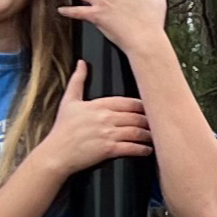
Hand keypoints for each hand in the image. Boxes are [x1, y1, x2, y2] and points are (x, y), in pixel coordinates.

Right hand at [30, 63, 153, 182]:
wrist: (56, 153)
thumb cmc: (62, 129)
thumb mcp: (69, 101)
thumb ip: (78, 80)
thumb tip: (82, 63)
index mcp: (99, 105)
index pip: (129, 102)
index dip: (144, 105)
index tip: (152, 107)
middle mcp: (105, 117)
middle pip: (136, 116)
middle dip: (150, 120)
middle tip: (160, 122)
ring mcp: (107, 133)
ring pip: (137, 131)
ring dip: (149, 135)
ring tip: (156, 137)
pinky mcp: (108, 150)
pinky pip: (131, 148)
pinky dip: (142, 149)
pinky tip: (148, 149)